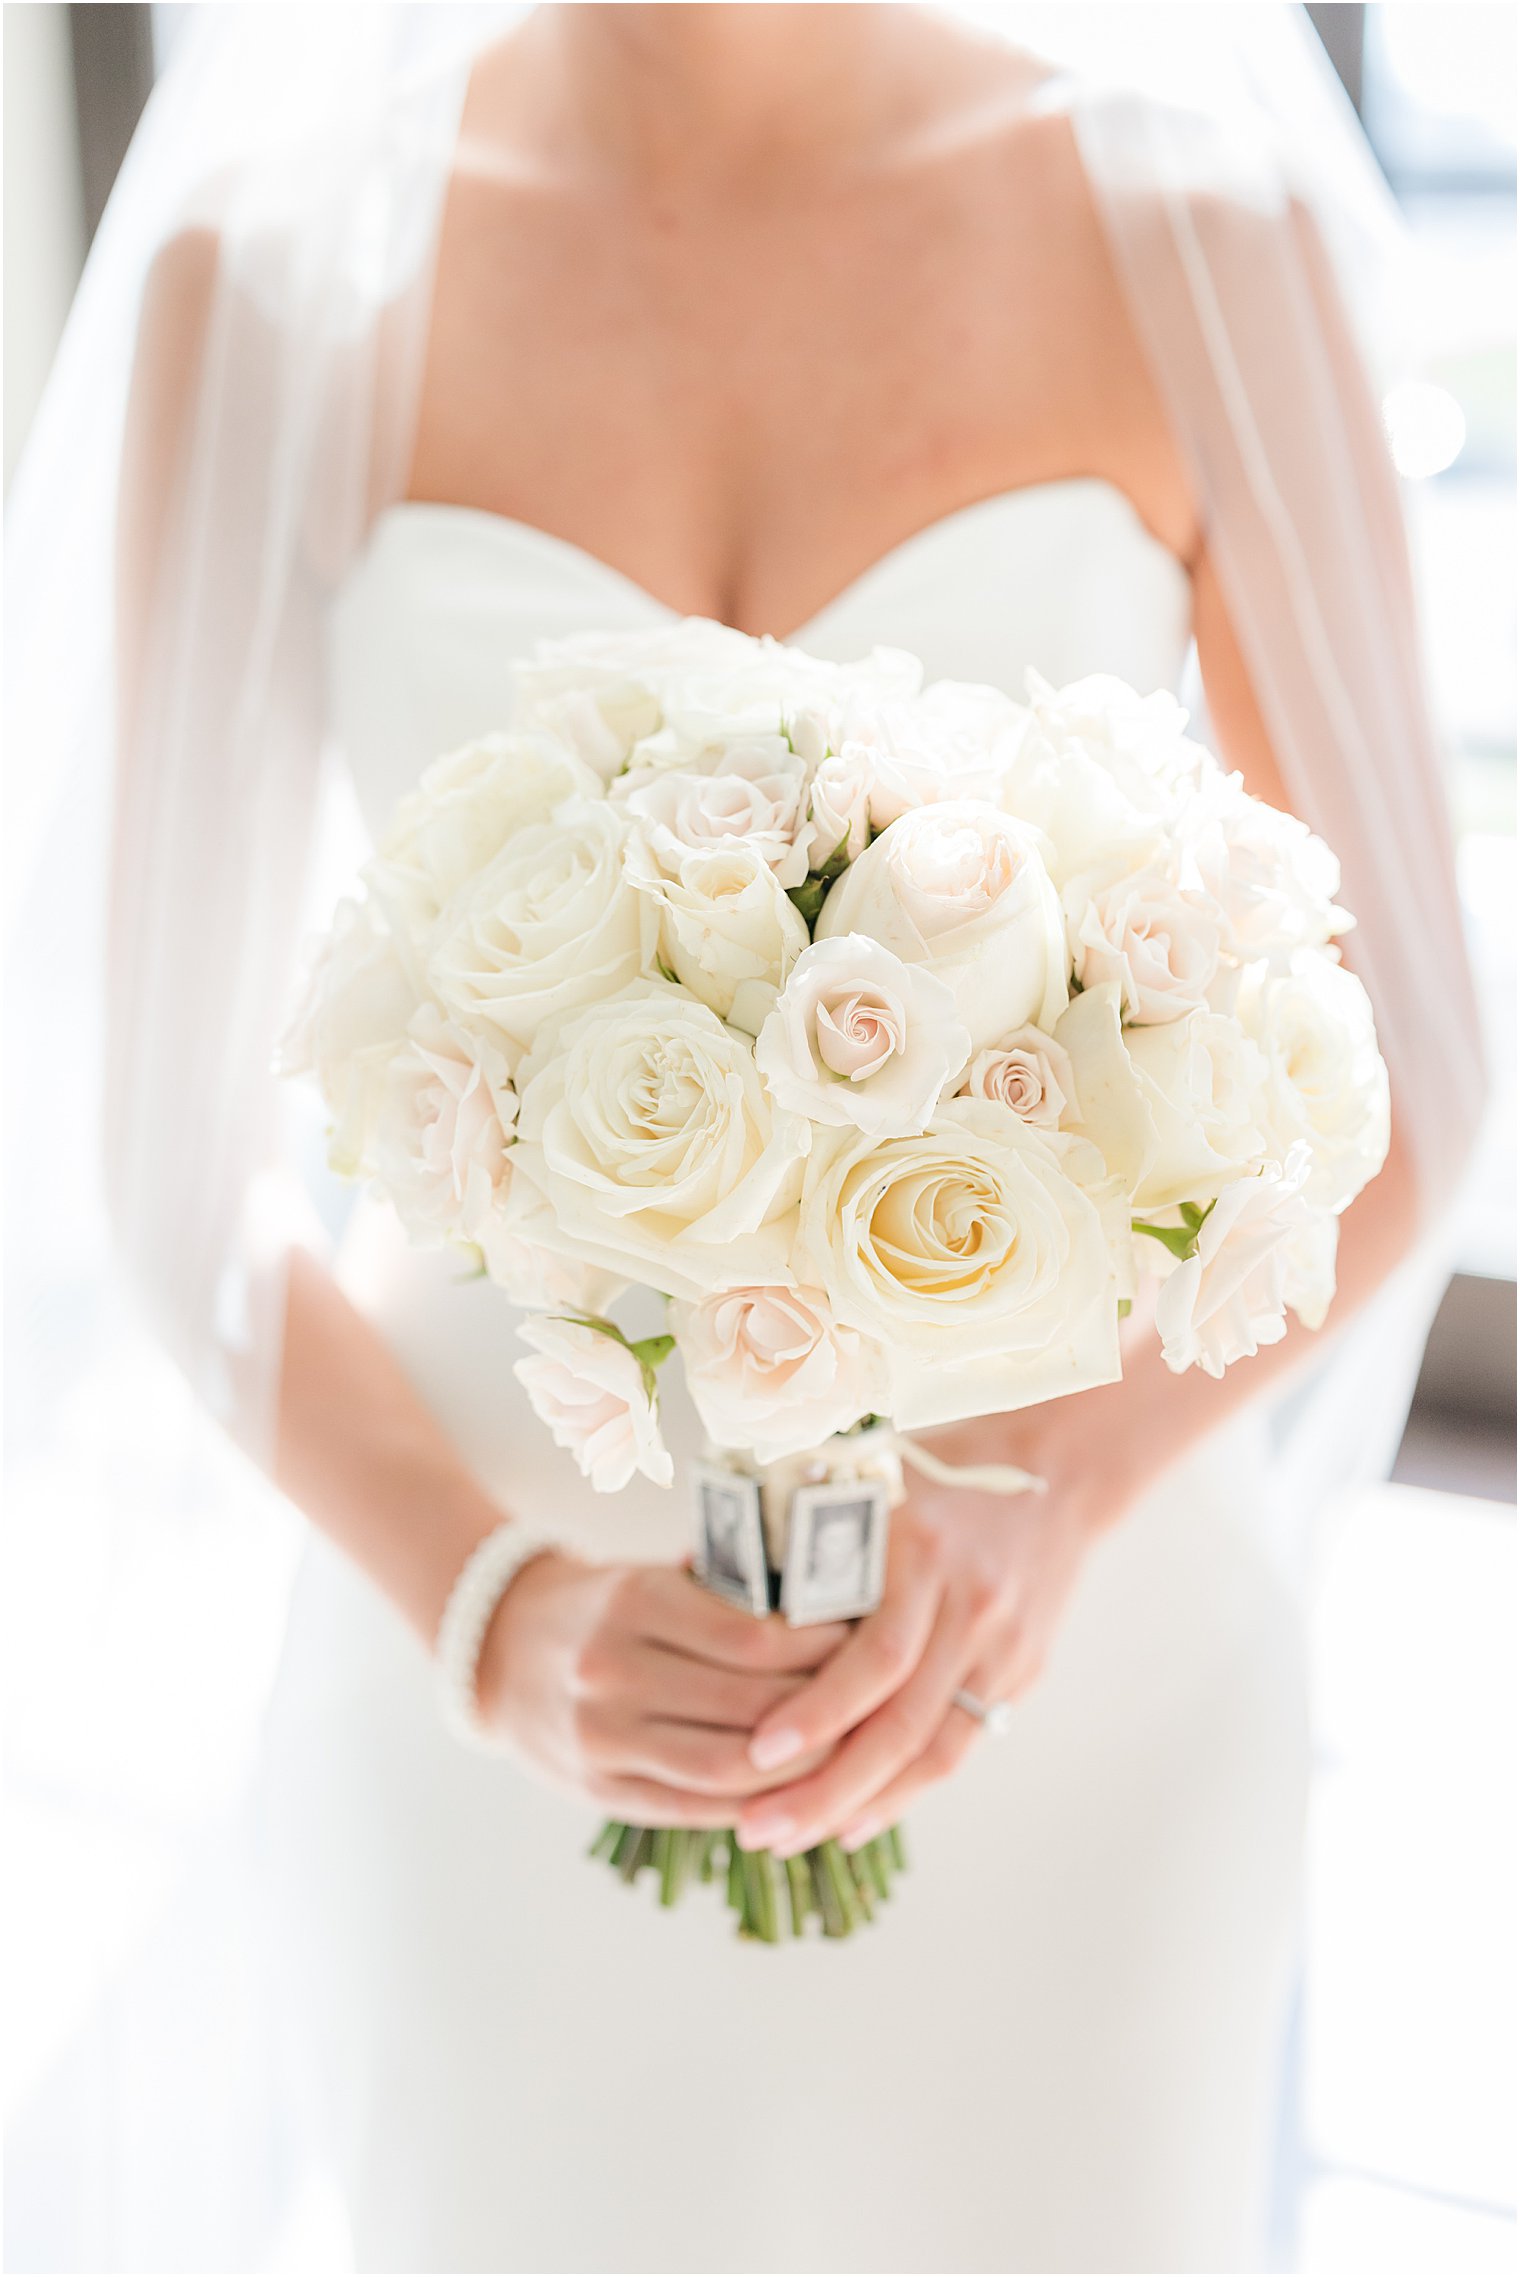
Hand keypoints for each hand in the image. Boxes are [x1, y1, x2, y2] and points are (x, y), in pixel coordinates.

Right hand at [476, 1549, 848, 1826]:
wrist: (500, 1650)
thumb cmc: (605, 1605)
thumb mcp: (653, 1576)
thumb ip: (727, 1592)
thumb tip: (836, 1604)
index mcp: (633, 1602)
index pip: (751, 1638)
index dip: (819, 1648)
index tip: (863, 1642)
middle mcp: (612, 1672)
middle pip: (747, 1709)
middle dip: (823, 1713)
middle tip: (874, 1705)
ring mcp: (601, 1738)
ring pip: (727, 1770)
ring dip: (798, 1771)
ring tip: (846, 1754)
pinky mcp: (599, 1790)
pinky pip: (693, 1808)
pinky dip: (754, 1806)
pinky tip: (796, 1792)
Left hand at [734, 1425, 1115, 1856]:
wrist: (1058, 1466)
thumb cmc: (936, 1468)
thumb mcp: (868, 1479)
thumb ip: (806, 1535)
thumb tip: (709, 1588)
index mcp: (922, 1549)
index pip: (873, 1655)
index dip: (816, 1711)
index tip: (753, 1753)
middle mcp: (970, 1603)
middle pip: (901, 1720)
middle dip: (825, 1785)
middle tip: (755, 1828)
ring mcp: (1003, 1644)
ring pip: (933, 1748)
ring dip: (860, 1804)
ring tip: (789, 1837)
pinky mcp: (1020, 1671)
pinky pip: (960, 1745)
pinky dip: (905, 1789)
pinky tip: (853, 1820)